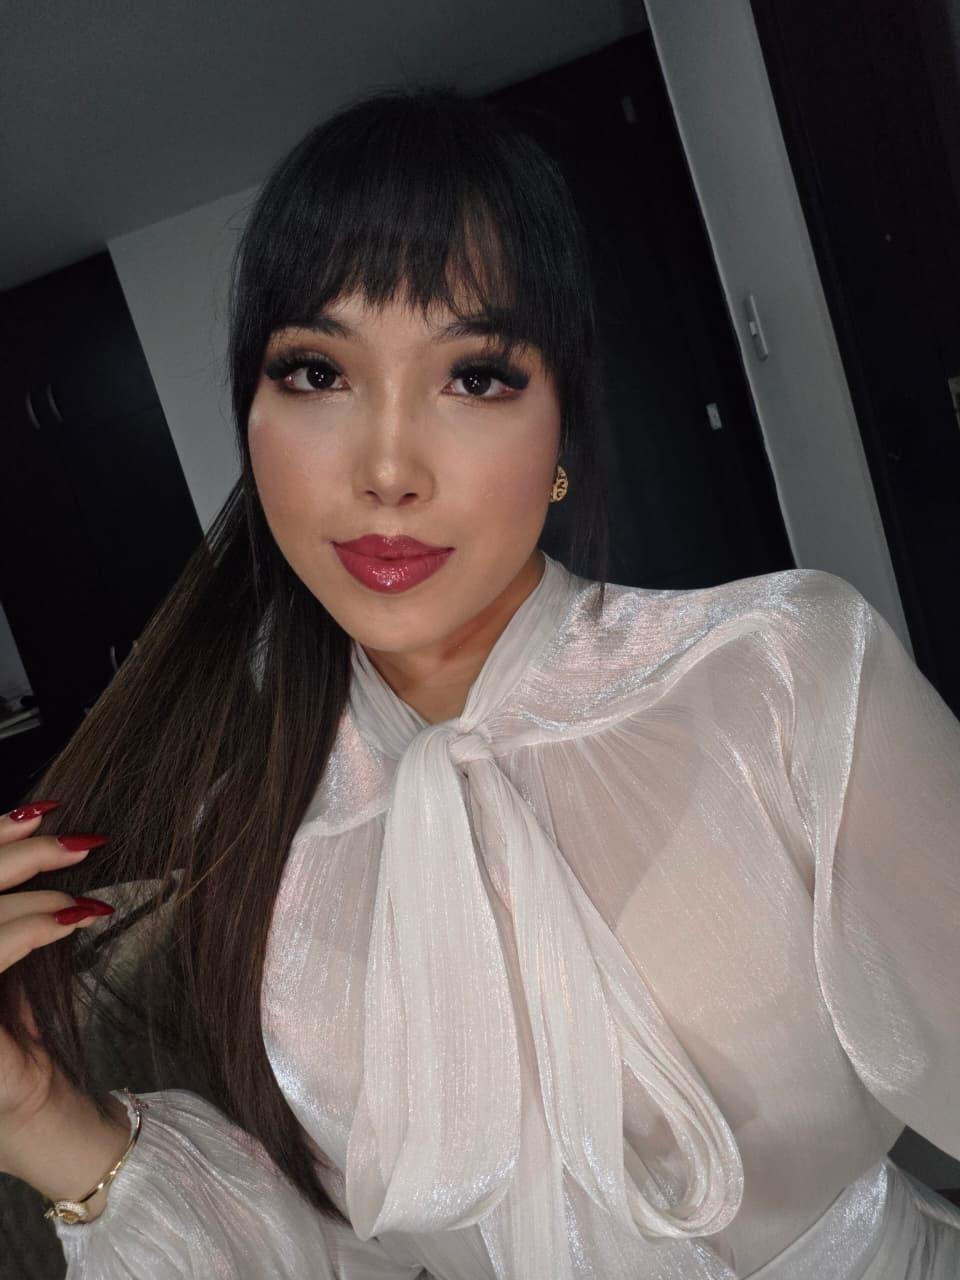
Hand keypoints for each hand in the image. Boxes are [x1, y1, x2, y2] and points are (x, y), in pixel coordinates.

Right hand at [0, 802, 112, 1128]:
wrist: (37, 1123)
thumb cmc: (18, 1046)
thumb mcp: (2, 969)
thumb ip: (3, 919)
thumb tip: (33, 847)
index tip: (40, 812)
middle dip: (15, 849)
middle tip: (77, 839)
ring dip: (38, 891)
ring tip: (86, 895)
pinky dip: (37, 925)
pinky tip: (76, 918)